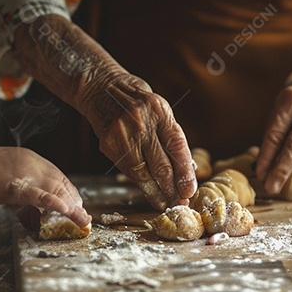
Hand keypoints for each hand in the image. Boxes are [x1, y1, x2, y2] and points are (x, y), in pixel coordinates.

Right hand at [0, 145, 89, 225]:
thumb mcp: (7, 185)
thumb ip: (23, 202)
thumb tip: (34, 221)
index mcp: (31, 160)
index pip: (58, 176)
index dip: (70, 192)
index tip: (77, 205)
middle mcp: (33, 164)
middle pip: (61, 183)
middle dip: (74, 201)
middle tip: (83, 217)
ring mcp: (26, 174)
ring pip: (56, 190)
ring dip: (71, 206)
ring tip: (81, 220)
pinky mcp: (17, 187)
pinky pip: (41, 196)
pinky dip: (55, 203)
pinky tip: (67, 210)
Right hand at [11, 14, 195, 210]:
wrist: (102, 89)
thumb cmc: (138, 102)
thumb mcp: (160, 110)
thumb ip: (172, 137)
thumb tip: (187, 170)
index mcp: (160, 112)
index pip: (177, 148)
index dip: (185, 173)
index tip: (189, 191)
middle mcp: (141, 123)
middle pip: (161, 165)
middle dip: (172, 189)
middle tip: (179, 203)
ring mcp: (122, 134)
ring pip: (143, 173)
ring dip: (156, 192)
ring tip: (165, 203)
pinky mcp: (108, 144)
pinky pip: (128, 170)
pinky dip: (140, 182)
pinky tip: (148, 190)